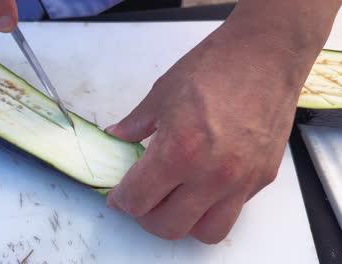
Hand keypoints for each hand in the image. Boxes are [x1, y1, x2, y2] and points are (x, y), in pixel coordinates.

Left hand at [105, 17, 316, 242]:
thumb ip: (134, 124)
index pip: (138, 199)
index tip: (119, 195)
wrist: (267, 55)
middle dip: (146, 217)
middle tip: (142, 199)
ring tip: (174, 200)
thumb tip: (116, 137)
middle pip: (168, 227)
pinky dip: (211, 208)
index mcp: (179, 152)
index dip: (121, 200)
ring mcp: (241, 182)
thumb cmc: (213, 67)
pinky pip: (232, 211)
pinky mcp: (262, 179)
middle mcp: (212, 176)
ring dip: (182, 222)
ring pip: (205, 232)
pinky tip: (204, 184)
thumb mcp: (161, 93)